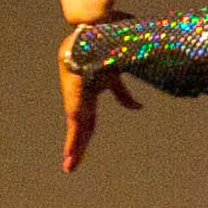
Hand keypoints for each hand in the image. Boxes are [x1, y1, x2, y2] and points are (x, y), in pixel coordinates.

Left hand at [57, 55, 127, 173]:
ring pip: (76, 130)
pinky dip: (73, 138)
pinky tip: (70, 150)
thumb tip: (137, 108)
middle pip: (80, 131)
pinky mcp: (76, 99)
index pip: (86, 124)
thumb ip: (123, 95)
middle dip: (76, 149)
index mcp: (87, 100)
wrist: (93, 40)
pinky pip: (76, 122)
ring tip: (70, 164)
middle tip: (69, 168)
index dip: (81, 139)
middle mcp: (80, 103)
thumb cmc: (102, 55)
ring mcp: (76, 101)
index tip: (74, 155)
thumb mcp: (114, 79)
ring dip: (74, 148)